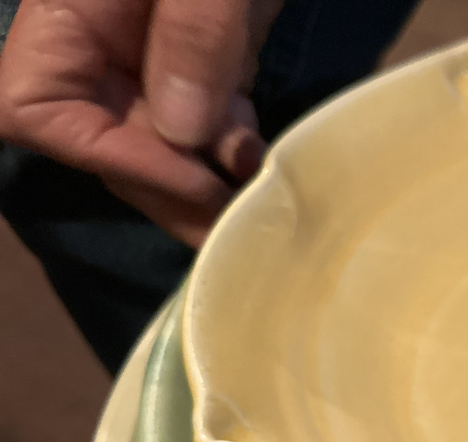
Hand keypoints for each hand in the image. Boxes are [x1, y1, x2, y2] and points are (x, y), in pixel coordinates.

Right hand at [0, 0, 282, 245]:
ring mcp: (150, 55)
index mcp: (72, 14)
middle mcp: (100, 43)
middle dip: (173, 191)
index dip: (110, 158)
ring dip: (208, 179)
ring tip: (260, 191)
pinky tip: (264, 157)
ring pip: (160, 142)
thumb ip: (194, 39)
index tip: (193, 179)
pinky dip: (232, 149)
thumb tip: (185, 132)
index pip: (36, 110)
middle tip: (236, 228)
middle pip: (106, 142)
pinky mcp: (203, 57)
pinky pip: (203, 121)